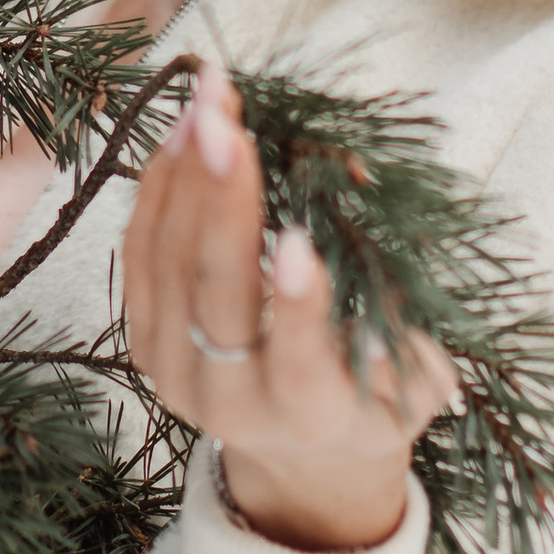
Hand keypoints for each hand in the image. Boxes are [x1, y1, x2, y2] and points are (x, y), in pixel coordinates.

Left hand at [120, 57, 453, 553]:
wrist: (301, 450)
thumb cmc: (374, 396)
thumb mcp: (415, 371)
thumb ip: (399, 308)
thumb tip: (361, 200)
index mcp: (309, 414)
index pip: (297, 360)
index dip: (298, 305)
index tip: (299, 242)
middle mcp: (229, 402)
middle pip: (215, 296)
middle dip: (221, 200)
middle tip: (227, 123)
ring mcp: (173, 371)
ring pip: (167, 266)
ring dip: (184, 175)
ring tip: (207, 104)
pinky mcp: (142, 341)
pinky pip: (138, 257)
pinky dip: (157, 190)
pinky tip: (181, 134)